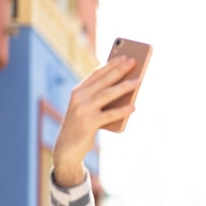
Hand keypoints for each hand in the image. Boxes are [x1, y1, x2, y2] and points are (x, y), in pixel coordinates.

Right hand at [52, 56, 138, 186]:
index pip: (97, 73)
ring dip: (124, 86)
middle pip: (104, 81)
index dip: (111, 64)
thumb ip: (101, 98)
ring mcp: (83, 110)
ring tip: (138, 81)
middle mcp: (79, 98)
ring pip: (108, 95)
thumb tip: (126, 88)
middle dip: (120, 70)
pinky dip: (123, 110)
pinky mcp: (89, 123)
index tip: (125, 57)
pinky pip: (110, 115)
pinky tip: (134, 106)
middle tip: (134, 62)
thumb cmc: (82, 126)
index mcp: (78, 91)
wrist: (67, 148)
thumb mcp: (88, 108)